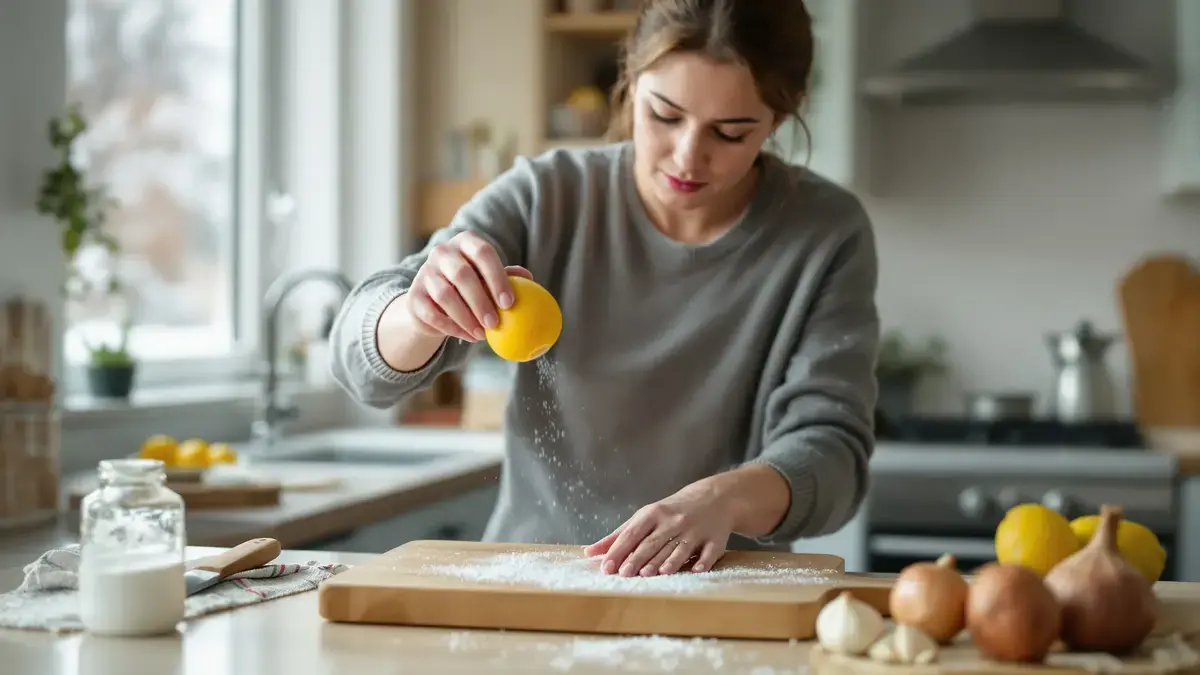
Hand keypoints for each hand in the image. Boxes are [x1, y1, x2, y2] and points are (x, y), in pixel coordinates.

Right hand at [405, 231, 531, 341]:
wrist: (434, 301)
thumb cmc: (472, 286)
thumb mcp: (489, 278)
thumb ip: (507, 277)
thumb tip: (530, 278)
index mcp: (465, 242)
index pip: (483, 252)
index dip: (497, 277)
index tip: (509, 303)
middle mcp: (442, 252)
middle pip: (462, 274)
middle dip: (481, 301)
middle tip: (495, 323)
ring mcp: (425, 272)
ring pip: (445, 295)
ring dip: (466, 318)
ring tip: (482, 334)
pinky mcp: (414, 295)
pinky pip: (432, 313)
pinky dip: (452, 327)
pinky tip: (468, 336)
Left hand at [583, 478, 733, 576]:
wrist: (715, 497)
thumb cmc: (673, 511)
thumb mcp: (646, 516)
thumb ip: (620, 535)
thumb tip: (591, 552)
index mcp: (654, 514)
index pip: (633, 533)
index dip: (619, 550)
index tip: (607, 567)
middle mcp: (674, 522)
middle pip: (653, 543)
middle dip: (638, 558)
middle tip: (624, 574)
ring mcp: (695, 531)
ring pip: (679, 548)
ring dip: (666, 561)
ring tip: (651, 574)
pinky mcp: (715, 540)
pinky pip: (709, 552)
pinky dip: (702, 561)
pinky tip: (695, 570)